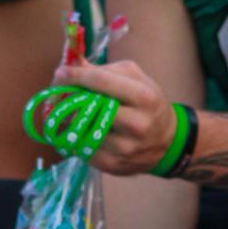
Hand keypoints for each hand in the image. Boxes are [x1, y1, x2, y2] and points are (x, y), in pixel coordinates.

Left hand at [50, 60, 177, 176]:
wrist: (168, 143)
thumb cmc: (148, 104)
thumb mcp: (136, 79)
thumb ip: (104, 70)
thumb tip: (72, 63)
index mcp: (143, 97)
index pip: (101, 82)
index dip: (75, 75)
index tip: (60, 72)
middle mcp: (135, 124)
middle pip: (88, 108)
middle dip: (68, 99)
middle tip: (60, 94)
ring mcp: (124, 148)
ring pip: (80, 130)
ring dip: (69, 120)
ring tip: (70, 113)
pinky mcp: (112, 165)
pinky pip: (81, 149)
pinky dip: (75, 138)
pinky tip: (80, 130)